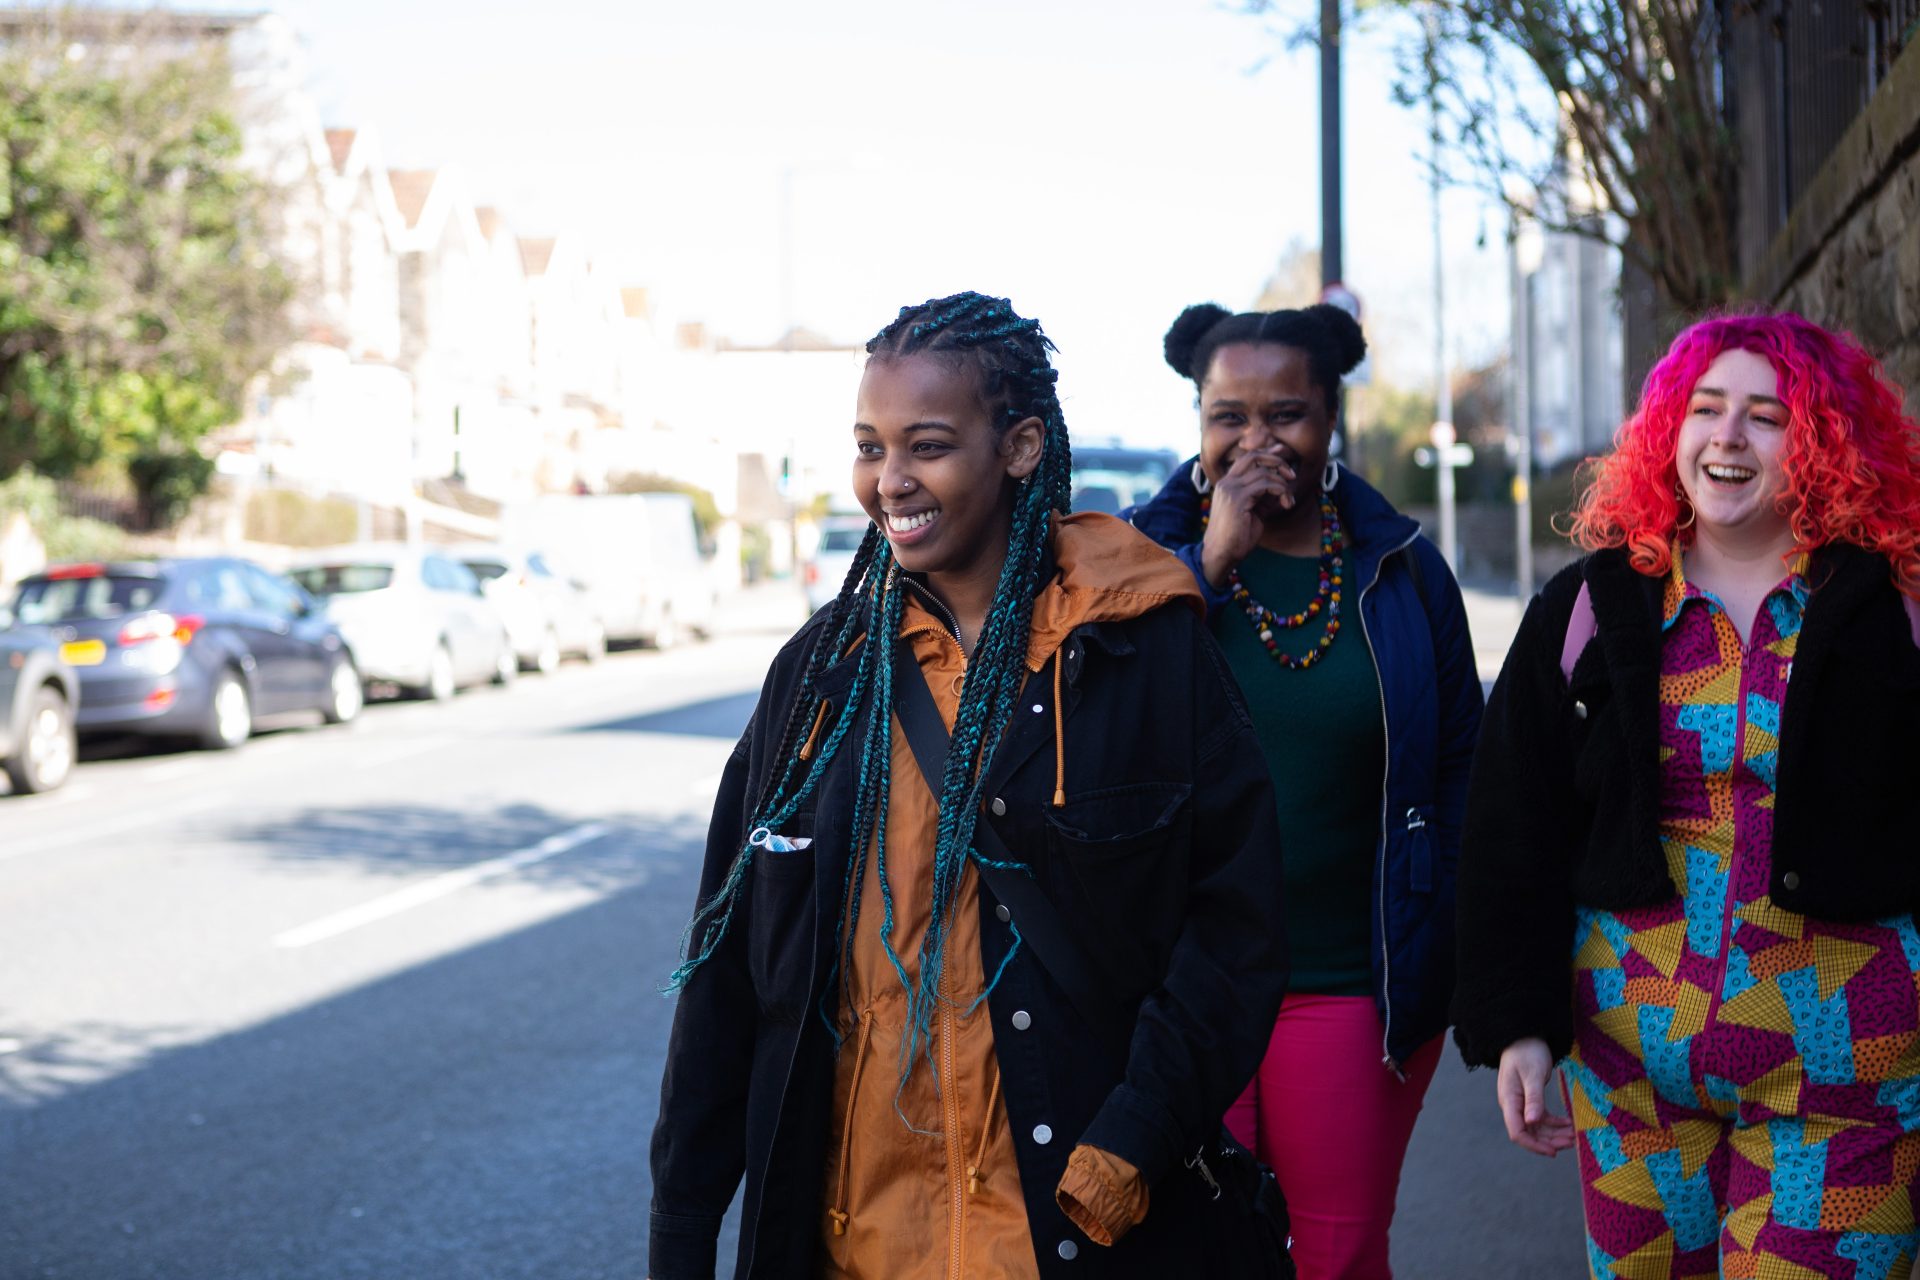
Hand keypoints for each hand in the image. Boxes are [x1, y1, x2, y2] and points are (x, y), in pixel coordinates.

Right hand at [1199, 449, 1296, 588]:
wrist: (1221, 554)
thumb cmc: (1237, 537)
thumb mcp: (1253, 511)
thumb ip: (1262, 495)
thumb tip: (1280, 484)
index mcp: (1227, 484)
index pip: (1247, 458)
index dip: (1267, 453)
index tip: (1282, 452)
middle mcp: (1227, 482)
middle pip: (1253, 456)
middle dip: (1276, 461)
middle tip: (1291, 475)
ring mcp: (1230, 489)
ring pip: (1263, 472)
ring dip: (1282, 483)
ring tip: (1288, 500)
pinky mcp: (1238, 499)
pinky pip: (1266, 485)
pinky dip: (1280, 491)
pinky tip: (1286, 503)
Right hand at [1496, 1038, 1574, 1156]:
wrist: (1524, 1035)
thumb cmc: (1527, 1052)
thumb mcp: (1533, 1075)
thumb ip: (1533, 1099)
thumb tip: (1532, 1122)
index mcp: (1510, 1101)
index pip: (1518, 1132)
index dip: (1534, 1145)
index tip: (1553, 1151)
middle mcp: (1513, 1106)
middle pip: (1530, 1133)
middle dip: (1550, 1141)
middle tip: (1572, 1142)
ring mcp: (1521, 1103)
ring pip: (1537, 1127)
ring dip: (1555, 1133)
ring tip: (1574, 1135)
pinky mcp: (1530, 1099)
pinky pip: (1541, 1118)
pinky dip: (1555, 1123)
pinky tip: (1568, 1123)